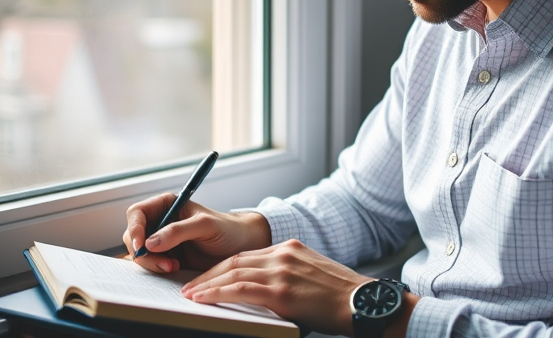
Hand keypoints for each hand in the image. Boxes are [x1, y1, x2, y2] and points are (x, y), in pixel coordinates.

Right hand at [123, 193, 271, 273]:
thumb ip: (178, 231)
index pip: (137, 213)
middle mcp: (160, 222)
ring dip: (152, 264)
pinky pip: (149, 265)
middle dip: (144, 252)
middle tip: (165, 264)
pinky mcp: (165, 258)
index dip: (135, 229)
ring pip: (139, 254)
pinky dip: (156, 270)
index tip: (142, 246)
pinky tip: (174, 270)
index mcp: (166, 205)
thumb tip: (150, 243)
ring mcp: (161, 241)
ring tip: (174, 267)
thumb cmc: (227, 229)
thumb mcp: (205, 225)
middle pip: (133, 236)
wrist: (240, 248)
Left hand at [180, 239, 372, 336]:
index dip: (222, 266)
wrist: (363, 303)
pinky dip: (216, 293)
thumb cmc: (342, 297)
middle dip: (208, 274)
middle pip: (234, 261)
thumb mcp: (312, 275)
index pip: (246, 255)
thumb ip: (289, 275)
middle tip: (189, 285)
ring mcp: (281, 271)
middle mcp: (282, 254)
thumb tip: (268, 291)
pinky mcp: (281, 292)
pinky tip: (202, 299)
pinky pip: (239, 289)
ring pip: (232, 273)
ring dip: (206, 284)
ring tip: (189, 294)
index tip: (206, 276)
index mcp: (289, 248)